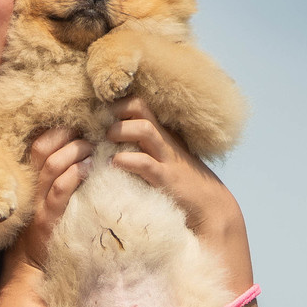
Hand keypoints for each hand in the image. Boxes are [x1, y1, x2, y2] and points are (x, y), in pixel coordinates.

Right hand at [16, 125, 93, 270]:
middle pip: (43, 148)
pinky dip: (75, 175)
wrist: (33, 266)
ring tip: (93, 149)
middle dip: (68, 135)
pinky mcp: (49, 219)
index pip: (39, 145)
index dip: (58, 130)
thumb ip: (59, 178)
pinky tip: (90, 169)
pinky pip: (60, 190)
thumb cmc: (50, 229)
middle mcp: (33, 188)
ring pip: (53, 165)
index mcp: (33, 179)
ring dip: (76, 151)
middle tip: (90, 135)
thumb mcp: (50, 199)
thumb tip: (84, 153)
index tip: (80, 126)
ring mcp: (40, 203)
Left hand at [107, 98, 240, 245]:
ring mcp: (165, 157)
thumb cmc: (178, 182)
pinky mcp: (166, 178)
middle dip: (116, 109)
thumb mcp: (159, 157)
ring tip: (105, 140)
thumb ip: (138, 148)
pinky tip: (112, 164)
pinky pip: (145, 163)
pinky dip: (126, 161)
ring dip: (120, 131)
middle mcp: (162, 139)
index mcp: (159, 132)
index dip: (115, 104)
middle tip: (99, 124)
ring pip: (144, 129)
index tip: (97, 116)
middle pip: (139, 106)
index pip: (137, 103)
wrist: (209, 203)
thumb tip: (103, 146)